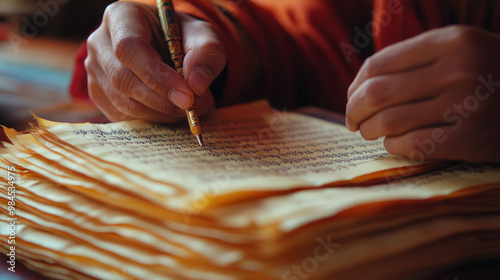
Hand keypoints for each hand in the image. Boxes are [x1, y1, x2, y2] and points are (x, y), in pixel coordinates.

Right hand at [85, 1, 225, 121]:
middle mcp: (100, 43)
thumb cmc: (182, 36)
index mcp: (121, 17)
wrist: (167, 45)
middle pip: (124, 79)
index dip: (158, 76)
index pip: (129, 48)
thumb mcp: (203, 35)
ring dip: (161, 112)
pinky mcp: (99, 95)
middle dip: (162, 100)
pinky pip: (124, 116)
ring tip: (189, 108)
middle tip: (193, 107)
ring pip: (124, 102)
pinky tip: (173, 110)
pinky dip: (153, 119)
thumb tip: (197, 85)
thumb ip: (206, 53)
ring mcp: (95, 70)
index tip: (187, 96)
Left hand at [346, 25, 499, 161]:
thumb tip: (359, 85)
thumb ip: (415, 59)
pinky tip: (394, 143)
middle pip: (377, 93)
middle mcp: (459, 69)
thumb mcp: (460, 49)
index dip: (355, 85)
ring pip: (390, 121)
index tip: (352, 98)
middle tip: (352, 120)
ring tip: (369, 132)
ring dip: (370, 130)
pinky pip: (413, 145)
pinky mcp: (473, 138)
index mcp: (451, 41)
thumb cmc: (490, 73)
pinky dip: (394, 146)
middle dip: (354, 110)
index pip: (379, 64)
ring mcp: (468, 105)